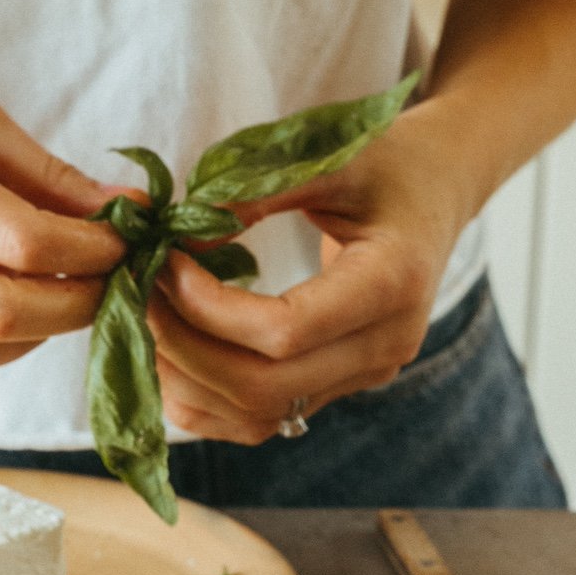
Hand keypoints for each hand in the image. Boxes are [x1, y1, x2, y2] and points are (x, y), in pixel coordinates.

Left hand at [146, 102, 473, 443]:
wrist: (438, 189)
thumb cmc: (388, 161)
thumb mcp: (328, 156)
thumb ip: (254, 191)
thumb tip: (177, 236)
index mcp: (392, 283)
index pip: (284, 330)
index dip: (207, 307)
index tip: (163, 263)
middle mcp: (384, 345)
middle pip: (264, 387)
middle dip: (184, 347)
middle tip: (138, 294)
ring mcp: (363, 375)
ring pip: (258, 415)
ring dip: (187, 379)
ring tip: (145, 319)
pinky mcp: (338, 385)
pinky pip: (261, 418)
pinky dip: (205, 397)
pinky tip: (172, 349)